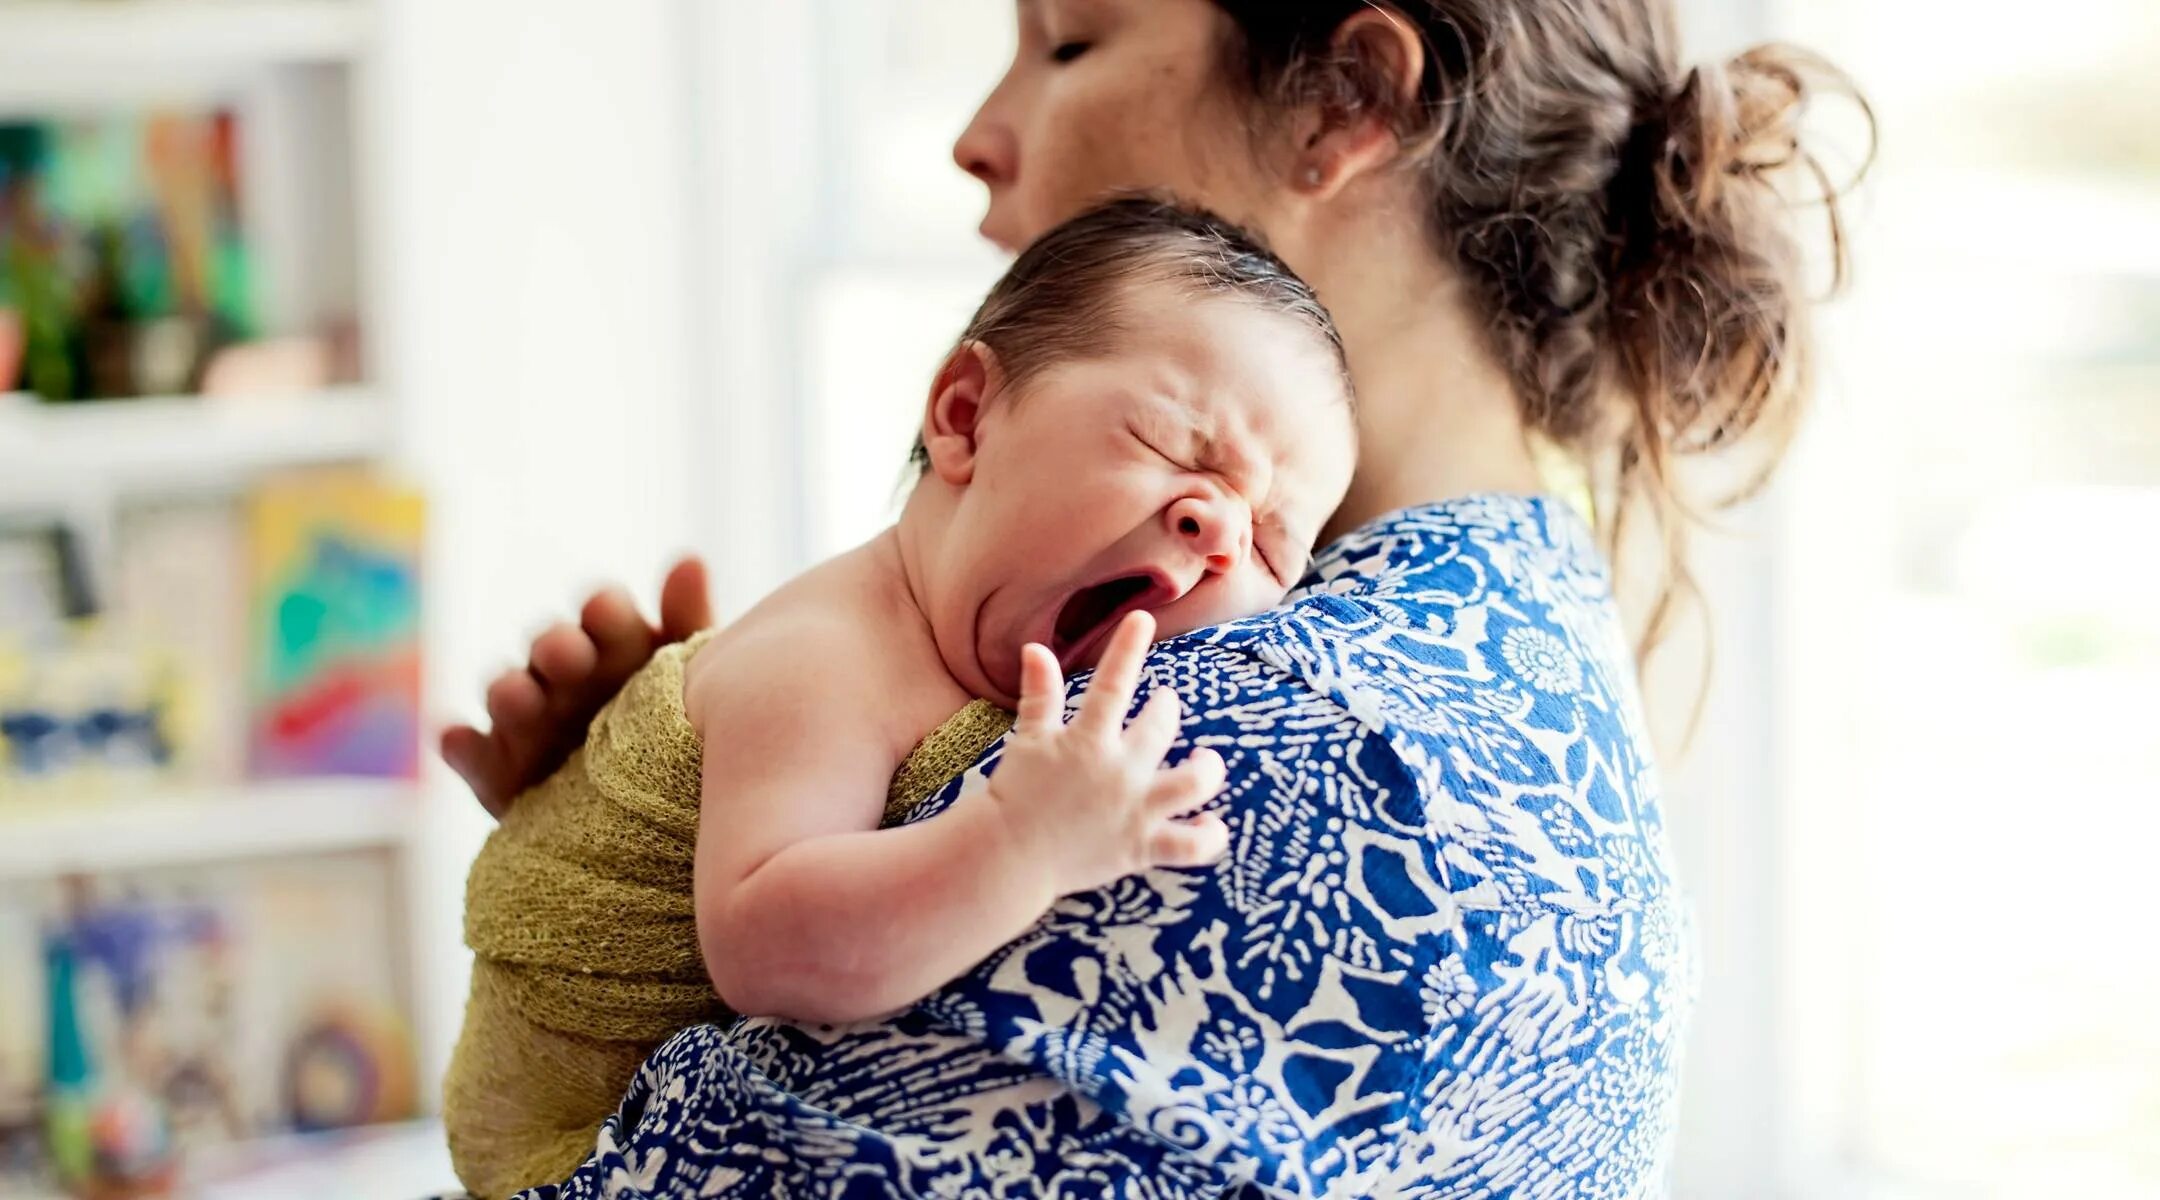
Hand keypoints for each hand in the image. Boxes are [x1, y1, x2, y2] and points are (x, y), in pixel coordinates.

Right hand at [440, 556, 713, 817]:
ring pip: (507, 693)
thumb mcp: (697, 677)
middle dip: (556, 648)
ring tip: (519, 698)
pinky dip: (463, 748)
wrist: (661, 819)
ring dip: (509, 691)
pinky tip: (459, 741)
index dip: (604, 613)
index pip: (606, 615)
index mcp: (617, 645)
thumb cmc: (681, 728)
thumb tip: (689, 559)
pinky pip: (472, 756)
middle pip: (550, 648)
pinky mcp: (498, 771)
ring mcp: (528, 721)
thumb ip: (689, 623)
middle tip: (568, 655)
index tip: (606, 612)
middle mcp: (565, 674)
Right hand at [986, 610, 1229, 897]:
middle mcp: (1119, 771)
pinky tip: (1212, 823)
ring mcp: (1136, 810)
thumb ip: (1040, 695)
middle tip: (1164, 703)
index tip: (1142, 619)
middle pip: (1161, 727)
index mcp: (1088, 741)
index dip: (1127, 646)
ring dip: (1207, 767)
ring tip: (1205, 759)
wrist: (1009, 857)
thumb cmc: (1014, 794)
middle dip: (1167, 707)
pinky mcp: (1143, 847)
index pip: (1112, 682)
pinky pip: (1192, 844)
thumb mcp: (1027, 739)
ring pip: (1194, 783)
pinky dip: (1209, 835)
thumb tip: (1036, 648)